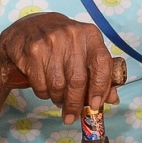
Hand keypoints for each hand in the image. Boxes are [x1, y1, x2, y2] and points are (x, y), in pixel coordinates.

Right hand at [0, 13, 120, 123]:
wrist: (29, 27)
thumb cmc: (62, 43)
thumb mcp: (84, 50)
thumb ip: (99, 72)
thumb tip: (113, 99)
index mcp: (90, 34)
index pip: (102, 63)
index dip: (101, 87)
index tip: (95, 105)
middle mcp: (72, 35)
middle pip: (78, 79)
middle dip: (75, 103)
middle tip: (72, 115)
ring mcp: (51, 41)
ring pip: (58, 85)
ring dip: (59, 99)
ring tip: (58, 99)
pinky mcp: (33, 50)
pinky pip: (41, 84)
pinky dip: (44, 94)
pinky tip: (46, 88)